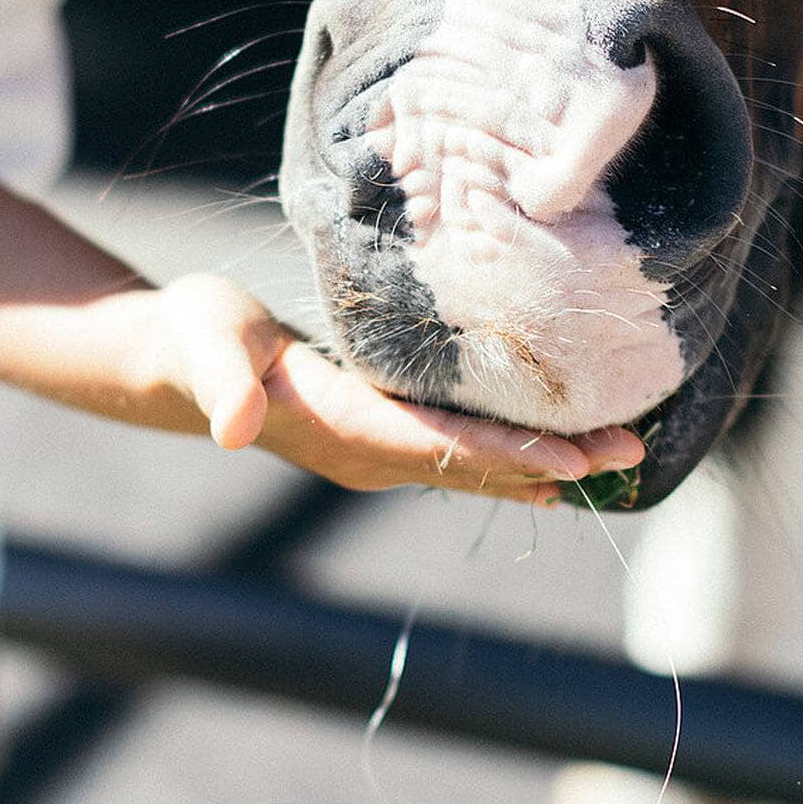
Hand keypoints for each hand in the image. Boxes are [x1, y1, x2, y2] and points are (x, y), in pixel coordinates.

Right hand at [149, 273, 645, 503]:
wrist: (174, 364)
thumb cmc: (195, 336)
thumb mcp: (205, 342)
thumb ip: (221, 382)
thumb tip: (235, 430)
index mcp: (338, 427)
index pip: (435, 448)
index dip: (504, 454)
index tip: (569, 460)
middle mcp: (366, 455)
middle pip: (473, 465)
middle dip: (552, 462)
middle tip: (628, 457)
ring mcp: (377, 454)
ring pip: (476, 467)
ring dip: (547, 465)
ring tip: (620, 463)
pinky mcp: (383, 440)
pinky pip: (461, 456)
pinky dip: (516, 458)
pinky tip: (563, 464)